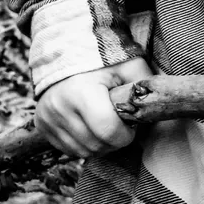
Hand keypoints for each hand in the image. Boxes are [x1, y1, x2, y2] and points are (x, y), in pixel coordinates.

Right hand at [34, 57, 155, 157]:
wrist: (68, 52)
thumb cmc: (105, 59)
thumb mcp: (130, 66)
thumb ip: (145, 87)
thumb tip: (162, 108)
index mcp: (81, 92)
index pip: (108, 132)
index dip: (126, 135)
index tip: (132, 125)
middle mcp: (59, 108)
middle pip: (96, 145)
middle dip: (115, 141)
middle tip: (123, 126)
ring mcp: (47, 118)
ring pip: (82, 151)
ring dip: (100, 145)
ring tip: (108, 125)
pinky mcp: (42, 125)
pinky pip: (68, 149)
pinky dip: (84, 144)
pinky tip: (93, 128)